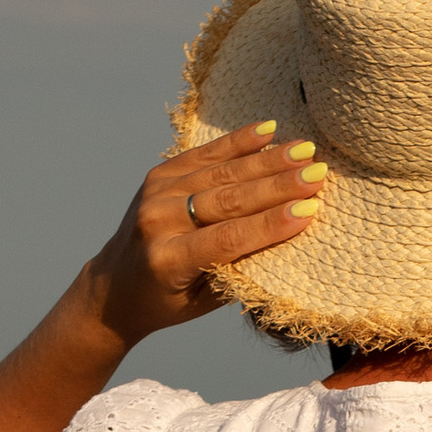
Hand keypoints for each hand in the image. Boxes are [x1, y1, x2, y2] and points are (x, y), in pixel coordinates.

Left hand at [86, 120, 330, 345]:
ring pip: (221, 173)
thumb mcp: (202, 300)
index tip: (308, 211)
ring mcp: (156, 193)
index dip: (269, 225)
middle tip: (316, 174)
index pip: (228, 238)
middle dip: (277, 186)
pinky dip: (238, 142)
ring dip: (267, 160)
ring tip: (304, 152)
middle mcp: (158, 221)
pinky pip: (205, 154)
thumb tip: (285, 238)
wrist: (115, 284)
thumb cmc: (166, 301)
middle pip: (227, 199)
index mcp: (168, 260)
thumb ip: (237, 271)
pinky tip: (268, 130)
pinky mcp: (159, 174)